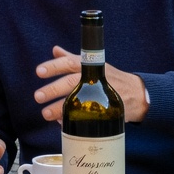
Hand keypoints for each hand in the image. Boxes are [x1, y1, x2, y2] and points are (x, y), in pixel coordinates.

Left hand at [34, 46, 148, 123]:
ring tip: (45, 113)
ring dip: (59, 108)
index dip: (54, 66)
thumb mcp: (93, 64)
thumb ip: (71, 58)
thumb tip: (54, 50)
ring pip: (76, 100)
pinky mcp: (104, 109)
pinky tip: (61, 122)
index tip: (39, 72)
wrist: (136, 93)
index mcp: (89, 64)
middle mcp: (93, 77)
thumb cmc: (110, 77)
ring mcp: (99, 93)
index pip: (69, 62)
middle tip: (38, 96)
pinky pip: (85, 116)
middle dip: (53, 89)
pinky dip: (72, 119)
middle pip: (70, 82)